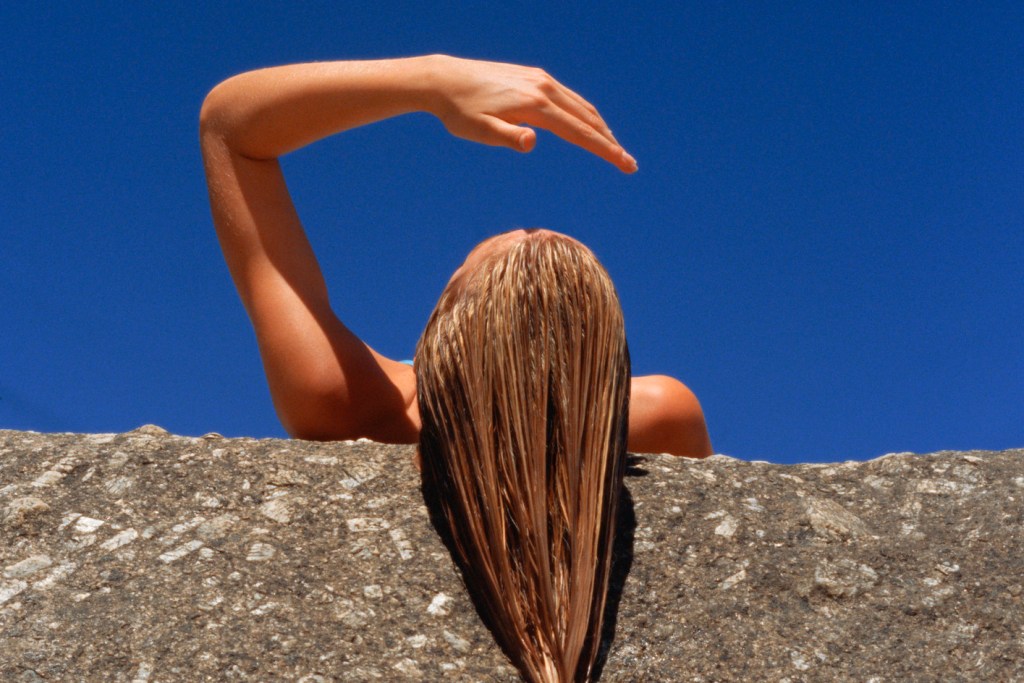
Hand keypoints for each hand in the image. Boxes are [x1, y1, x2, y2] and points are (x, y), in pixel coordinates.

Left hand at [426, 55, 637, 173]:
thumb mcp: (479, 131)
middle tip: (629, 164)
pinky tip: (586, 124)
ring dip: (600, 127)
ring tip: (612, 148)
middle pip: (588, 118)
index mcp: (536, 106)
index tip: (627, 165)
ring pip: (581, 105)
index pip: (580, 132)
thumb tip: (532, 142)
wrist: (444, 80)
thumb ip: (507, 138)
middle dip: (610, 142)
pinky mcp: (534, 76)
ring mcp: (541, 79)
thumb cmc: (459, 112)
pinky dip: (584, 113)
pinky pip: (569, 97)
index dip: (606, 150)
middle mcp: (544, 88)